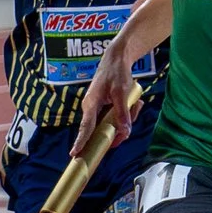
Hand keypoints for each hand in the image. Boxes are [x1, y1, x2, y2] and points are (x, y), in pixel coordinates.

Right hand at [72, 42, 144, 158]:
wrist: (116, 59)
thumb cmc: (116, 72)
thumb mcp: (121, 92)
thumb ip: (122, 113)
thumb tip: (124, 132)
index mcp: (91, 104)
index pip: (85, 127)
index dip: (81, 141)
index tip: (75, 154)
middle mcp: (91, 109)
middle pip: (103, 129)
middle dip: (118, 128)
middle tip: (132, 110)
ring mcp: (98, 109)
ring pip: (112, 124)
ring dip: (126, 117)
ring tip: (135, 102)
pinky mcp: (105, 108)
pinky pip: (116, 118)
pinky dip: (127, 113)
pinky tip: (134, 102)